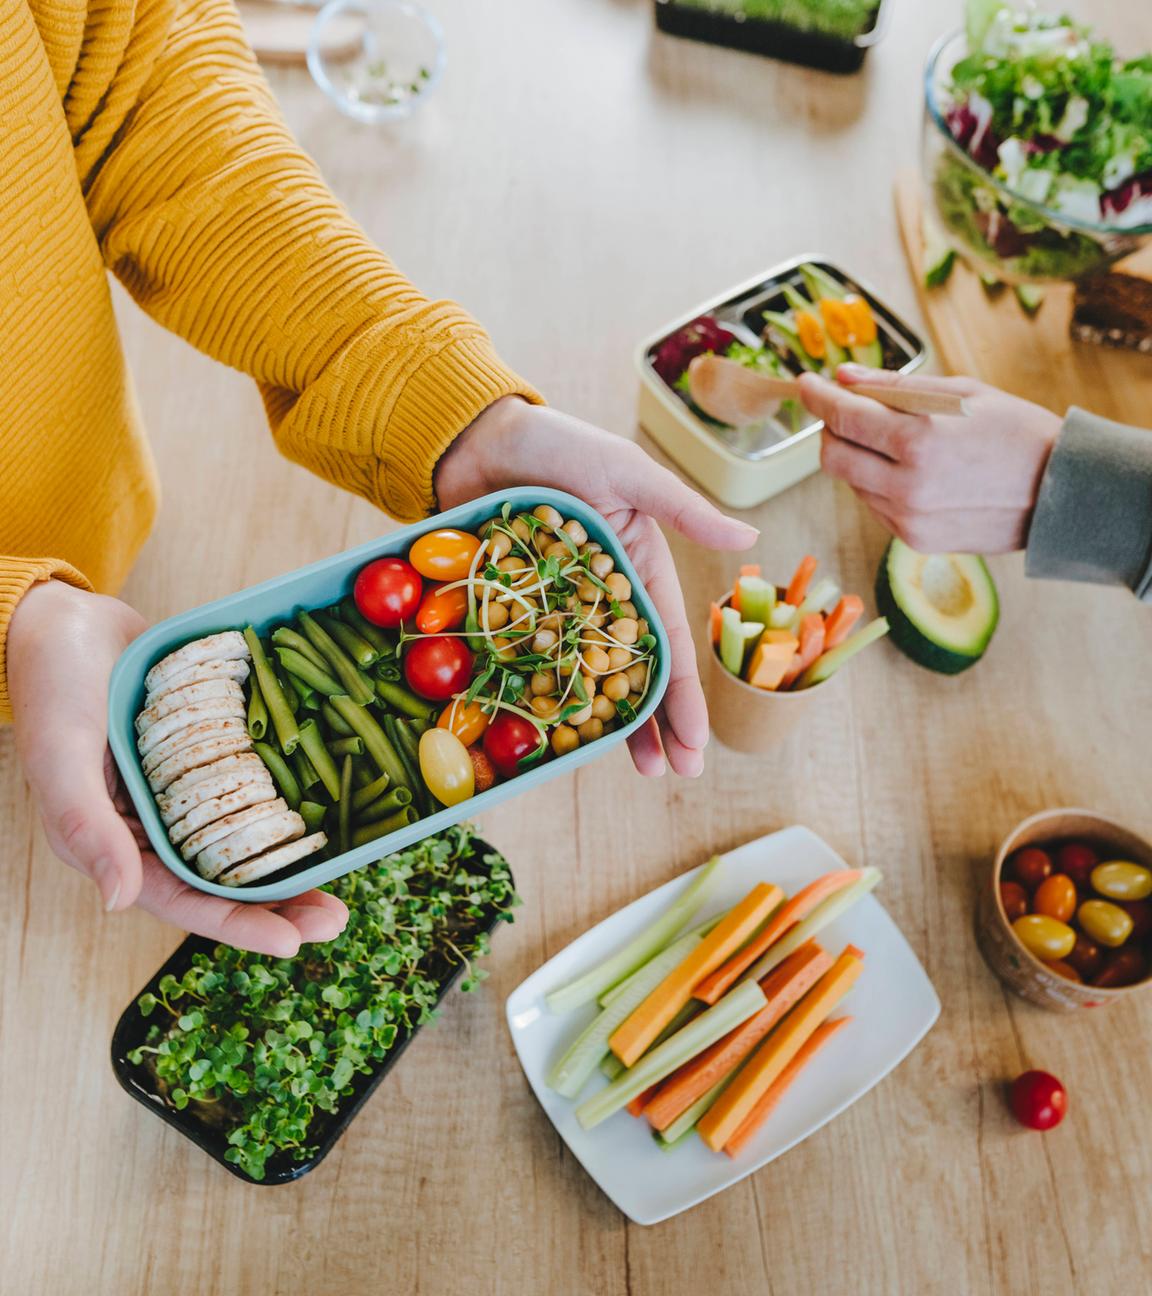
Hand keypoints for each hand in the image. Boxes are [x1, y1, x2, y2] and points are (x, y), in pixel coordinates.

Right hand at [7, 581, 347, 954]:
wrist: (64, 617)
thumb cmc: (51, 683)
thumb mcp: (61, 753)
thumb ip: (86, 827)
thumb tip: (119, 901)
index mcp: (114, 843)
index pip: (184, 900)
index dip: (237, 925)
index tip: (291, 943)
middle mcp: (153, 826)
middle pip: (225, 881)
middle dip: (281, 906)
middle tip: (337, 918)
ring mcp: (182, 792)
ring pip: (245, 841)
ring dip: (292, 863)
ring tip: (343, 879)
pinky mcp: (204, 756)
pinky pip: (250, 787)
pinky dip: (286, 803)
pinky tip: (329, 812)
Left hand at [435, 399, 758, 776]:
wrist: (477, 436)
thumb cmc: (560, 446)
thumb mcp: (627, 474)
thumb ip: (682, 509)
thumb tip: (750, 533)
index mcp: (638, 572)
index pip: (670, 644)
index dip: (686, 696)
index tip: (698, 744)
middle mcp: (601, 600)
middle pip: (631, 673)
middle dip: (653, 725)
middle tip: (670, 776)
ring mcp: (555, 610)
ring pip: (582, 676)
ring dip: (599, 721)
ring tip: (610, 764)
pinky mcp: (510, 611)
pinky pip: (525, 660)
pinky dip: (534, 694)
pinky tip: (542, 731)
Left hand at [799, 366, 1060, 553]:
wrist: (1063, 493)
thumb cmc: (1016, 432)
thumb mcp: (960, 393)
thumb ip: (893, 387)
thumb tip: (843, 378)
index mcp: (918, 441)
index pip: (842, 417)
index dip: (816, 398)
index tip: (805, 385)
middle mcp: (906, 486)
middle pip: (832, 457)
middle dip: (830, 430)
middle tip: (846, 412)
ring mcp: (907, 518)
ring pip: (851, 483)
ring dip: (857, 458)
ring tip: (893, 441)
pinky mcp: (914, 540)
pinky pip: (874, 506)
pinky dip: (877, 484)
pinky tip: (910, 471)